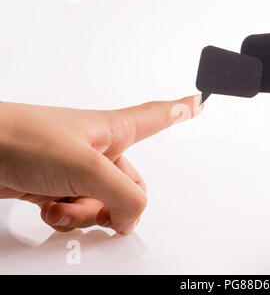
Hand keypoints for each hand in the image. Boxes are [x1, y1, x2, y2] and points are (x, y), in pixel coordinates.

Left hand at [0, 95, 201, 234]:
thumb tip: (133, 219)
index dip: (181, 108)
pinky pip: (79, 212)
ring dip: (85, 214)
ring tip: (61, 204)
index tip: (199, 99)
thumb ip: (122, 195)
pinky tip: (49, 208)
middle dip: (117, 204)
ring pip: (106, 205)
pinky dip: (67, 218)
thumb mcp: (85, 166)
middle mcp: (100, 150)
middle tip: (100, 207)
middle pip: (134, 185)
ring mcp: (79, 170)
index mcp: (114, 131)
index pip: (159, 115)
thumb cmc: (21, 137)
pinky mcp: (58, 186)